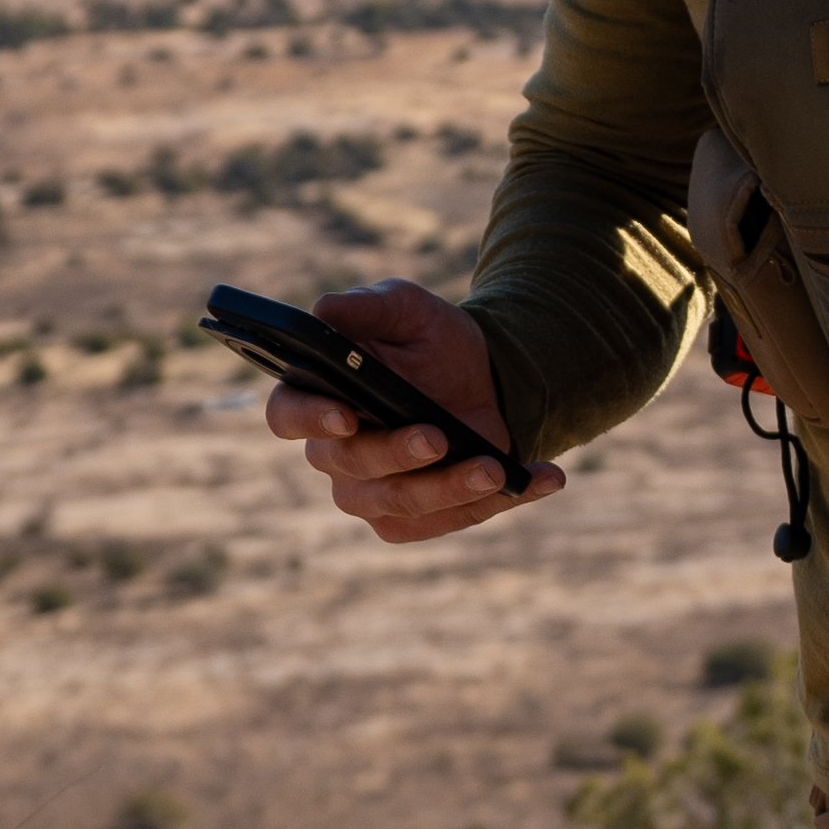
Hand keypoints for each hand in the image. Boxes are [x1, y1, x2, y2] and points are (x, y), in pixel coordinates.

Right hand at [256, 276, 560, 544]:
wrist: (486, 380)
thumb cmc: (432, 342)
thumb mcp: (407, 309)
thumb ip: (368, 306)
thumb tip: (324, 311)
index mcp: (318, 397)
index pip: (288, 415)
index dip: (311, 419)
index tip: (348, 415)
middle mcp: (335, 452)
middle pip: (350, 466)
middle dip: (397, 454)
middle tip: (439, 436)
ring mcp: (370, 492)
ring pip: (397, 504)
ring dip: (449, 489)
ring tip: (495, 469)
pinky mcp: (411, 519)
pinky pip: (444, 522)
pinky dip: (494, 502)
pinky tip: (540, 478)